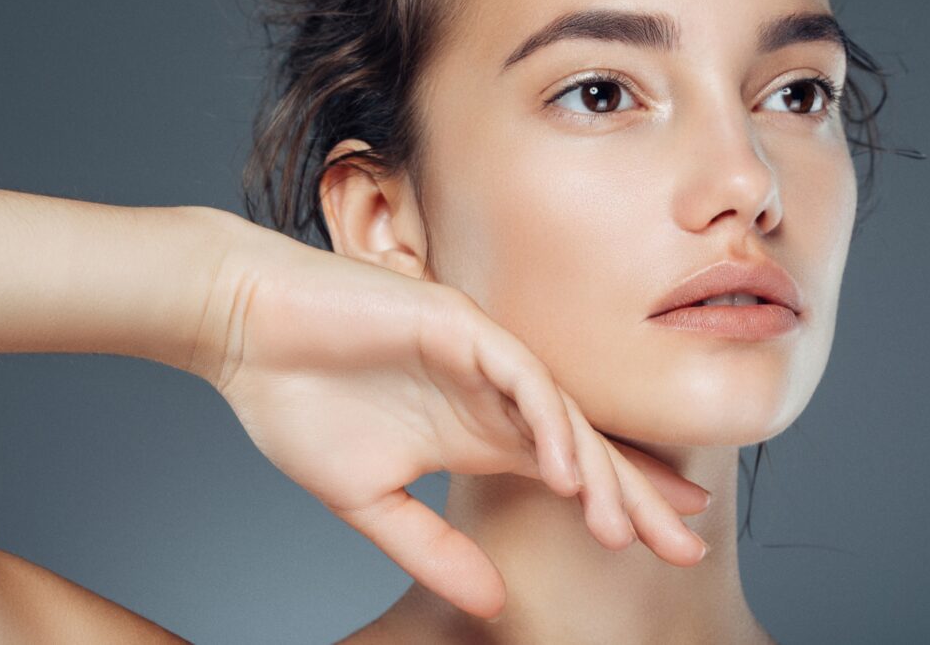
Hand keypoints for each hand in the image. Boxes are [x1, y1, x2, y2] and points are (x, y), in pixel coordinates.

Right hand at [196, 228, 710, 620]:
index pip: (565, 468)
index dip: (619, 501)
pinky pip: (517, 376)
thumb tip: (493, 603)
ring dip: (594, 470)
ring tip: (622, 528)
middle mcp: (489, 394)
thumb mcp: (368, 501)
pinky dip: (544, 420)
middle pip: (581, 446)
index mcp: (473, 431)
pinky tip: (564, 469)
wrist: (242, 332)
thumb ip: (432, 549)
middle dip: (634, 495)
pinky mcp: (457, 324)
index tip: (669, 541)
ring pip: (559, 414)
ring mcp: (478, 356)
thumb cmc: (296, 403)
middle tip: (687, 542)